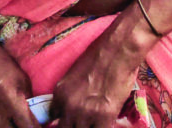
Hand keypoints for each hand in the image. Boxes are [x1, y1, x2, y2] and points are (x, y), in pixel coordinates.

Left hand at [51, 12, 151, 127]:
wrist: (117, 50)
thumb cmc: (99, 54)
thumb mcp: (75, 74)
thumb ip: (71, 92)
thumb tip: (75, 103)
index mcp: (60, 93)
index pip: (53, 116)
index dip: (63, 118)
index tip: (70, 117)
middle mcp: (68, 106)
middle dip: (72, 125)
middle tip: (81, 121)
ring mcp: (85, 114)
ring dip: (87, 126)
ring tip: (94, 120)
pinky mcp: (104, 117)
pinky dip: (102, 127)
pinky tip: (105, 122)